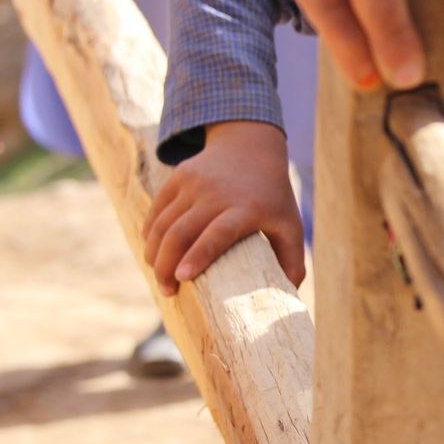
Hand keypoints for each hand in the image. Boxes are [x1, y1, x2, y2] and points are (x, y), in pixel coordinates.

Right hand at [143, 121, 304, 291]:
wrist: (251, 147)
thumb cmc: (272, 197)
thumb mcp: (291, 225)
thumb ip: (293, 261)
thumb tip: (289, 296)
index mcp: (246, 209)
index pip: (218, 234)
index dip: (199, 255)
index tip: (182, 277)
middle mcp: (216, 194)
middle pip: (180, 233)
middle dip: (166, 266)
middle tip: (167, 292)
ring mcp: (194, 183)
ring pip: (163, 224)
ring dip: (155, 254)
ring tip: (159, 278)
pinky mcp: (178, 177)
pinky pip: (157, 210)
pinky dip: (150, 234)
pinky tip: (153, 253)